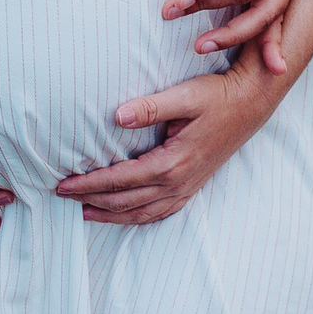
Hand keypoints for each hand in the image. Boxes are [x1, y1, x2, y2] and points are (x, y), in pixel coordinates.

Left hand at [56, 54, 282, 224]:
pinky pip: (160, 212)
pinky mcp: (192, 185)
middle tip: (62, 195)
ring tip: (85, 212)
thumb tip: (118, 116)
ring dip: (111, 214)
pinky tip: (127, 214)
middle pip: (125, 201)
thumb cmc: (217, 96)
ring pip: (141, 212)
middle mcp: (177, 182)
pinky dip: (138, 217)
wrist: (251, 103)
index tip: (63, 183)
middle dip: (91, 200)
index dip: (89, 183)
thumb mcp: (185, 96)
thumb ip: (151, 107)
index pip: (120, 179)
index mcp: (171, 162)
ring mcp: (186, 187)